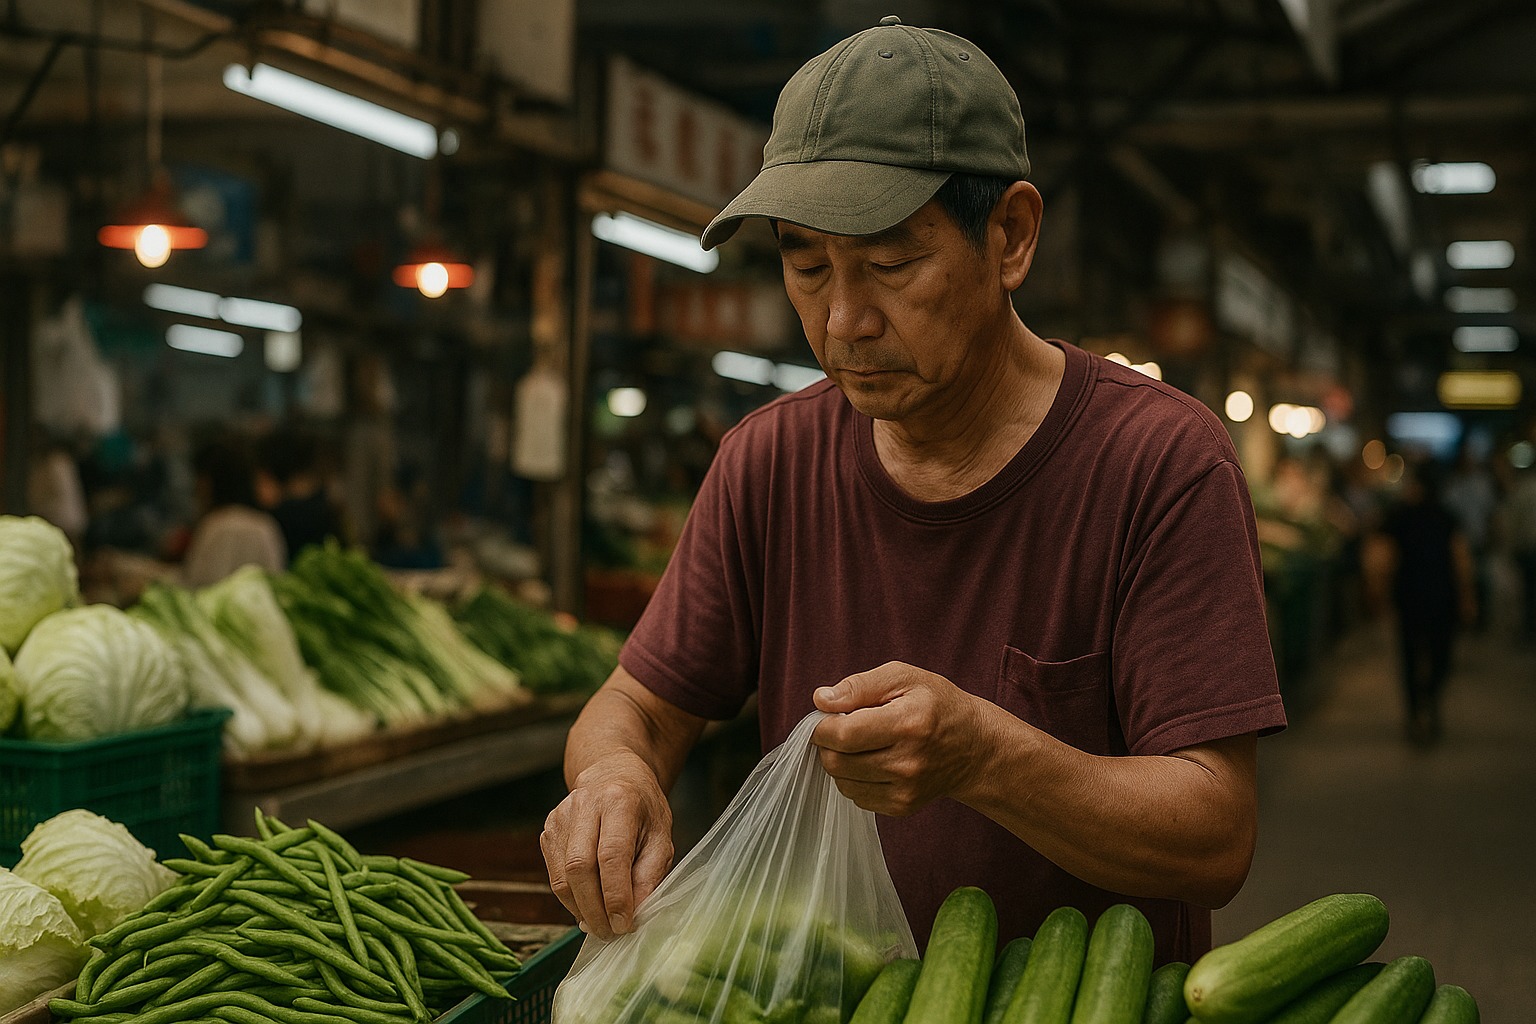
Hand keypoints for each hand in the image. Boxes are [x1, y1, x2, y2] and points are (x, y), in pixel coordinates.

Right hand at [540, 750, 674, 939]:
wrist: (613, 774)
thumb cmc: (643, 808)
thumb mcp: (661, 836)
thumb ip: (650, 874)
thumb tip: (634, 914)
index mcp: (619, 800)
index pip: (611, 855)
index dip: (616, 896)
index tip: (625, 925)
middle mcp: (584, 804)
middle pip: (579, 868)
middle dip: (595, 910)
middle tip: (611, 934)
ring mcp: (560, 816)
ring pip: (561, 877)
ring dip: (581, 910)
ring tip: (602, 926)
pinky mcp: (548, 830)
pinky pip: (554, 875)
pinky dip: (571, 899)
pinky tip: (588, 906)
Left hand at [810, 661, 993, 815]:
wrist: (974, 748)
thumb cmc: (937, 705)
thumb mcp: (904, 678)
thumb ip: (859, 686)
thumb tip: (821, 700)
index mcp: (908, 723)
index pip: (844, 734)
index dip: (822, 726)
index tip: (825, 717)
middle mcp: (908, 762)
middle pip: (837, 762)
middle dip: (827, 743)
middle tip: (841, 728)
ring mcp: (906, 790)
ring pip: (841, 782)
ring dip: (839, 761)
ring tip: (861, 744)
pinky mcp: (903, 807)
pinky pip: (856, 797)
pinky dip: (854, 779)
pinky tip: (872, 761)